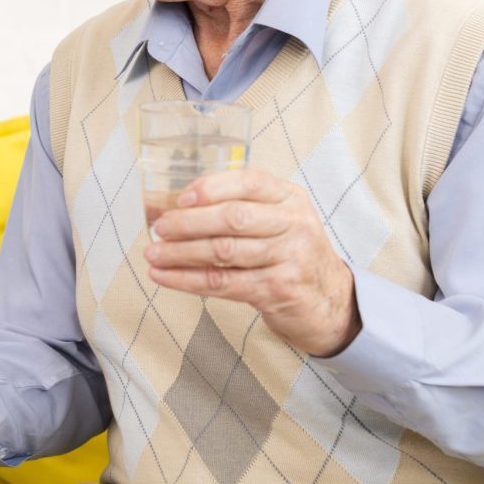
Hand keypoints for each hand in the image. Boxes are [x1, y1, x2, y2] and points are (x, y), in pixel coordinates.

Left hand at [143, 169, 361, 356]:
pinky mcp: (278, 289)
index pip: (248, 182)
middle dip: (189, 222)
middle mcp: (293, 223)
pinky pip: (222, 282)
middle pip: (232, 218)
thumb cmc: (290, 253)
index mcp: (289, 197)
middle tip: (159, 228)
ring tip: (153, 254)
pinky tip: (164, 277)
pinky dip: (187, 280)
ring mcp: (289, 257)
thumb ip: (237, 207)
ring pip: (223, 251)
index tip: (181, 198)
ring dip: (180, 253)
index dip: (211, 188)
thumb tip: (174, 207)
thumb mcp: (276, 219)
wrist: (330, 300)